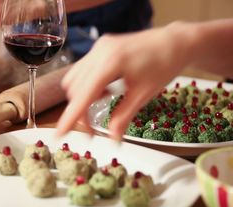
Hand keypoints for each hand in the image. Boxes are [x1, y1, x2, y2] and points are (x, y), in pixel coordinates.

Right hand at [57, 23, 193, 139]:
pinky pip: (82, 70)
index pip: (83, 94)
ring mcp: (98, 48)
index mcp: (111, 62)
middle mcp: (99, 52)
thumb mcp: (144, 95)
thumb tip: (112, 139)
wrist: (173, 42)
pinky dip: (87, 85)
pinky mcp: (99, 47)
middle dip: (80, 111)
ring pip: (74, 79)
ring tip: (104, 100)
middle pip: (75, 89)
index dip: (70, 116)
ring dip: (82, 97)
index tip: (58, 134)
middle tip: (93, 130)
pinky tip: (104, 88)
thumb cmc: (164, 65)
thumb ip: (123, 117)